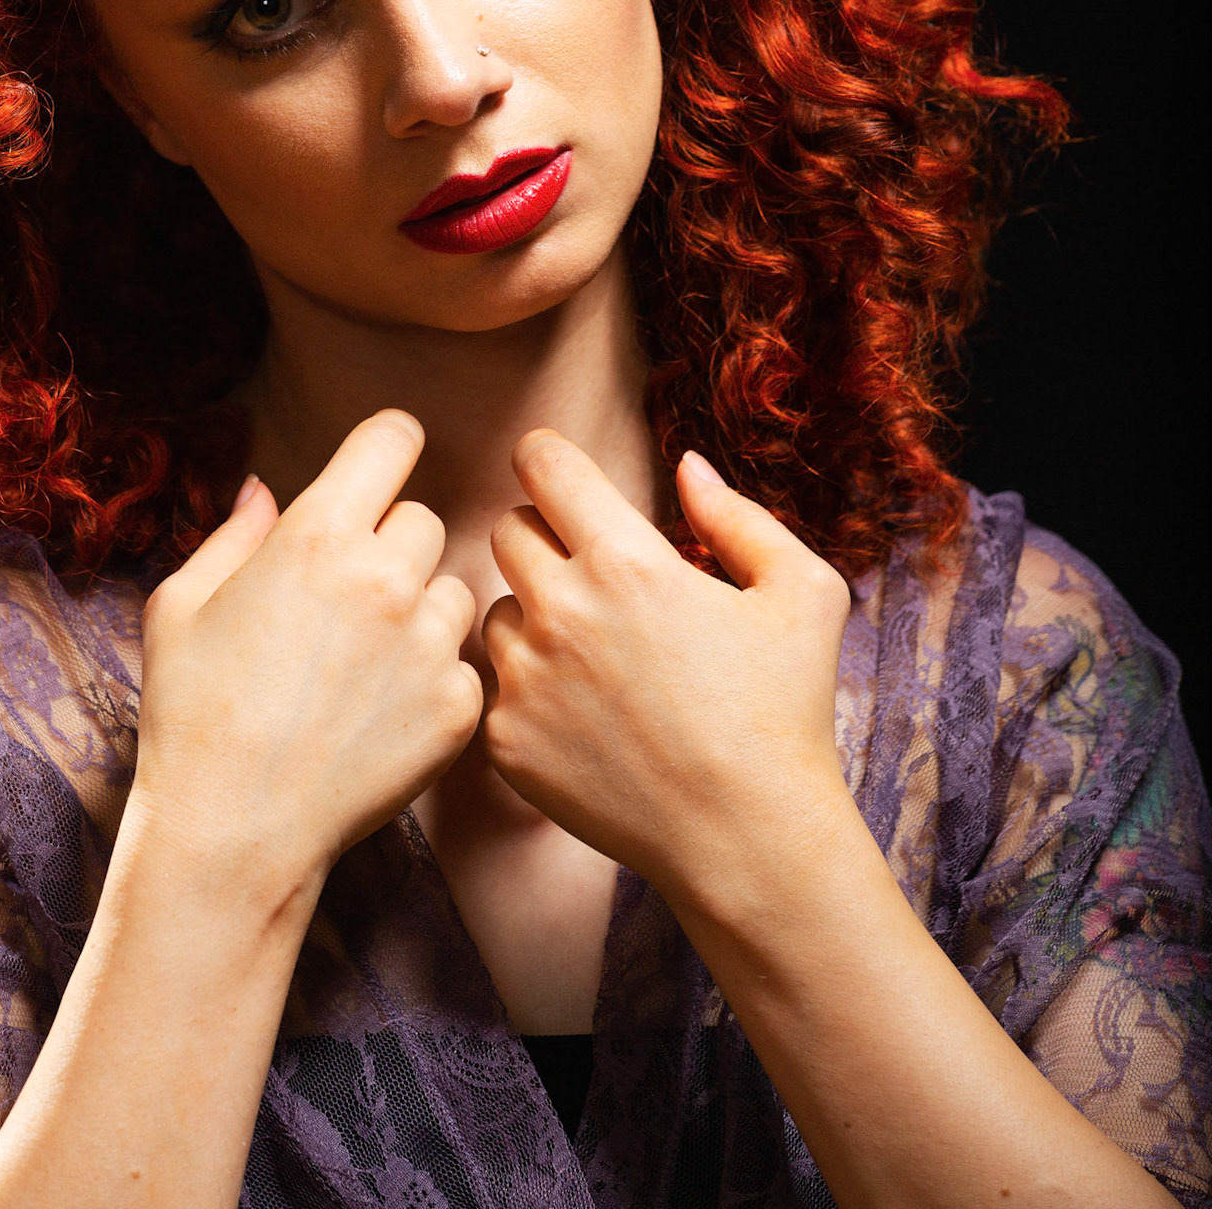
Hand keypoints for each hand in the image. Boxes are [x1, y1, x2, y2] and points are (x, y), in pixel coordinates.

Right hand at [132, 410, 482, 885]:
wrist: (233, 833)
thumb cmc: (193, 714)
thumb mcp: (182, 605)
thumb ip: (235, 534)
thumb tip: (265, 490)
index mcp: (317, 535)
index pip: (393, 436)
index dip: (384, 449)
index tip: (374, 475)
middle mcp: (385, 577)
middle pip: (423, 519)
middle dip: (389, 546)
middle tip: (345, 602)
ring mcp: (429, 644)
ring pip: (452, 589)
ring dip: (419, 610)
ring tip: (363, 663)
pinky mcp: (458, 707)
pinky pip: (462, 664)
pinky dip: (432, 680)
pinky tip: (380, 713)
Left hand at [480, 434, 852, 913]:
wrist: (750, 839)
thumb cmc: (785, 713)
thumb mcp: (802, 593)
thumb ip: (738, 516)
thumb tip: (685, 465)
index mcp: (625, 561)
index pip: (541, 462)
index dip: (548, 458)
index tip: (558, 475)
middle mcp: (561, 611)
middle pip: (507, 528)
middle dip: (544, 536)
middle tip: (590, 573)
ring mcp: (525, 679)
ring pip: (495, 609)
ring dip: (533, 617)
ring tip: (596, 658)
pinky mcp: (506, 740)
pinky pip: (495, 684)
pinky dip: (529, 690)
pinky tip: (586, 717)